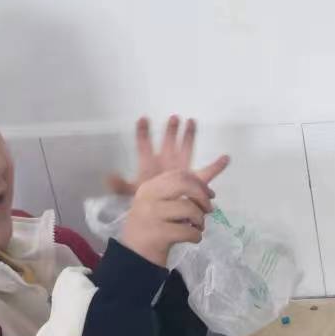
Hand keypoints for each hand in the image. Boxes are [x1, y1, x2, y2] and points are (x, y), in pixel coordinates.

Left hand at [107, 115, 228, 197]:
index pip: (144, 146)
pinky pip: (208, 173)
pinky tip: (225, 158)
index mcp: (149, 165)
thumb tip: (109, 177)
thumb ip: (121, 186)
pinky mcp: (193, 181)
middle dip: (170, 130)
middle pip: (168, 143)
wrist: (162, 217)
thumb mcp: (131, 194)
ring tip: (191, 122)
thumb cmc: (146, 202)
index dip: (142, 132)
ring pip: (186, 150)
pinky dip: (217, 167)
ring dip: (189, 136)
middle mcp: (166, 163)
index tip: (143, 119)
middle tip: (173, 118)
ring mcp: (180, 170)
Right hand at [117, 163, 227, 267]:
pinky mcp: (158, 233)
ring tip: (197, 227)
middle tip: (208, 210)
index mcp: (150, 186)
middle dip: (202, 196)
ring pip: (189, 209)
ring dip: (201, 221)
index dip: (200, 183)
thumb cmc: (156, 225)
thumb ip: (187, 186)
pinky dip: (196, 236)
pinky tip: (193, 238)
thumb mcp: (165, 202)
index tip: (210, 195)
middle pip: (184, 184)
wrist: (136, 254)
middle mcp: (149, 196)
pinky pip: (188, 231)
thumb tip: (226, 159)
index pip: (180, 174)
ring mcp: (152, 214)